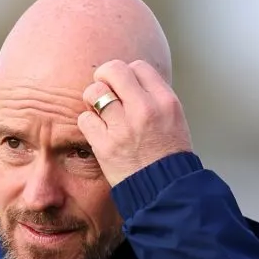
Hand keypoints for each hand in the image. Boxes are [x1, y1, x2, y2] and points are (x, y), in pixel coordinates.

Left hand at [77, 60, 192, 186]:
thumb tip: (130, 82)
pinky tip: (97, 132)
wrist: (166, 191)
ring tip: (100, 114)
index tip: (125, 89)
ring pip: (94, 91)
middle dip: (104, 78)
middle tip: (104, 92)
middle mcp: (145, 109)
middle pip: (113, 70)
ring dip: (92, 100)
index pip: (138, 67)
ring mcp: (124, 127)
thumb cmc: (168, 156)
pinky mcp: (106, 145)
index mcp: (165, 101)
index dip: (127, 75)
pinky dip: (88, 124)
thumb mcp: (174, 119)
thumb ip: (153, 98)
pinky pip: (84, 119)